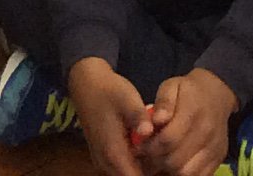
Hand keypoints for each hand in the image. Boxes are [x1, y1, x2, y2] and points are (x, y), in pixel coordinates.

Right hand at [67, 60, 156, 175]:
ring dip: (143, 163)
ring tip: (154, 140)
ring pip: (127, 173)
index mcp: (113, 153)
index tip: (165, 153)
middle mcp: (106, 163)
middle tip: (162, 144)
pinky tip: (143, 141)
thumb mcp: (127, 99)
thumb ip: (138, 117)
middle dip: (151, 165)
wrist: (87, 85)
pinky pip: (121, 167)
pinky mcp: (103, 157)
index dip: (154, 167)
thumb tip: (149, 131)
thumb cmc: (109, 91)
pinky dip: (134, 160)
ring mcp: (102, 161)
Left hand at [145, 69, 237, 175]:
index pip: (168, 139)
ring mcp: (215, 147)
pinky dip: (183, 174)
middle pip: (176, 160)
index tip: (139, 146)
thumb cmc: (187, 91)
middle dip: (156, 161)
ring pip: (187, 172)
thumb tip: (156, 120)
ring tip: (160, 160)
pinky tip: (174, 164)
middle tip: (147, 156)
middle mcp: (207, 131)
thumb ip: (163, 103)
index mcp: (193, 110)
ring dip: (169, 170)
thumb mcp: (171, 86)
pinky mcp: (219, 159)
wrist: (216, 95)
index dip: (150, 147)